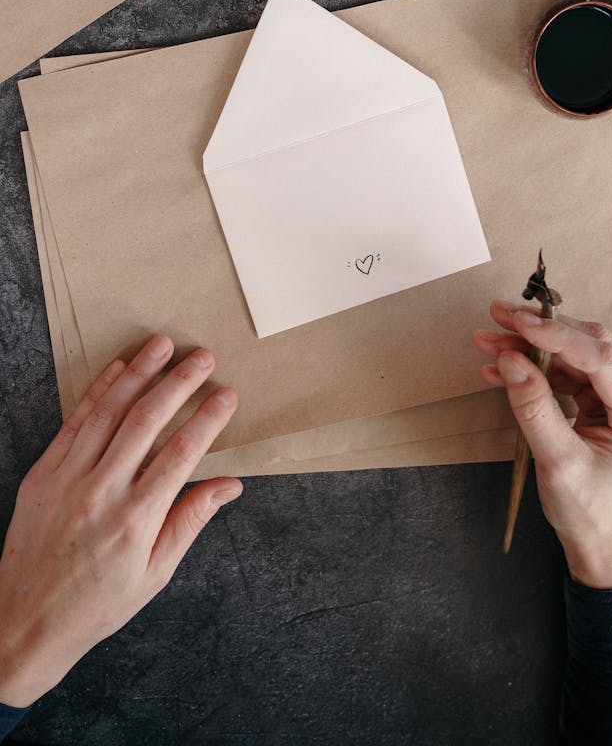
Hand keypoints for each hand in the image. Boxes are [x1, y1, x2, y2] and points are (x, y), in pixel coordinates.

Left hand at [0, 336, 241, 707]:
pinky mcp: (43, 474)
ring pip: (109, 412)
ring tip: (162, 345)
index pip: (181, 454)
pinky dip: (97, 392)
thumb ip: (190, 521)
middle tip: (203, 357)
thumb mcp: (155, 573)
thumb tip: (229, 485)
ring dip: (139, 374)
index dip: (208, 420)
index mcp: (136, 520)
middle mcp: (102, 492)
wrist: (27, 620)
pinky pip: (74, 422)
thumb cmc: (98, 602)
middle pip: (147, 422)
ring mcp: (68, 479)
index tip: (227, 395)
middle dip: (179, 383)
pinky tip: (118, 369)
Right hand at [473, 301, 611, 588]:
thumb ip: (533, 407)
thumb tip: (510, 359)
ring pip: (575, 353)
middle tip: (495, 319)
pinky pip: (570, 370)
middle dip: (538, 333)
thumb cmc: (589, 511)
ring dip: (531, 347)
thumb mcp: (557, 462)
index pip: (601, 357)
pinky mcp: (610, 398)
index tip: (517, 322)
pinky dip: (536, 367)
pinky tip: (502, 367)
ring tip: (488, 342)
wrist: (602, 541)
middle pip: (589, 346)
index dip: (556, 334)